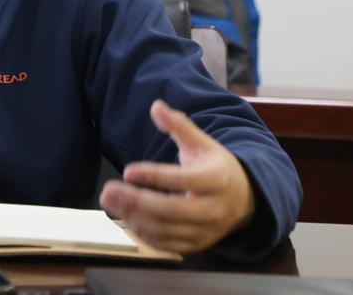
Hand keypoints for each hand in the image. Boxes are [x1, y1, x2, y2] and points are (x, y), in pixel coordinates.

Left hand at [99, 99, 254, 253]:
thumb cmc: (217, 167)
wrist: (245, 200)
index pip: (183, 180)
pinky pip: (166, 244)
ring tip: (110, 201)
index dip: (154, 177)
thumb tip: (156, 106)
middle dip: (135, 201)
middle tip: (107, 190)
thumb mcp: (202, 143)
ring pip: (165, 230)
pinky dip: (143, 232)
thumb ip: (178, 125)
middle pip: (171, 210)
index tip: (128, 171)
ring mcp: (206, 231)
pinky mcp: (196, 245)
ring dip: (133, 217)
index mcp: (217, 180)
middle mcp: (213, 209)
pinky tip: (126, 216)